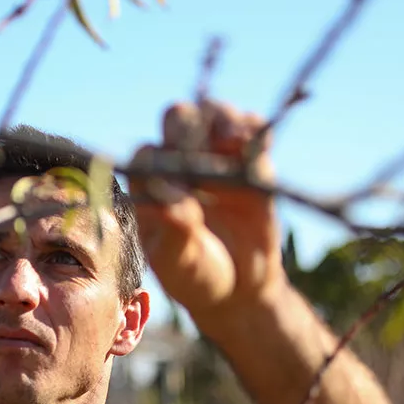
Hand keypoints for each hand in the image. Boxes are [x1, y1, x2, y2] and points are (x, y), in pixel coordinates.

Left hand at [128, 99, 285, 325]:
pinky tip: (257, 142)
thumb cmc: (195, 276)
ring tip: (234, 141)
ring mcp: (215, 157)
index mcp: (148, 184)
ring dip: (223, 119)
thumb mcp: (181, 261)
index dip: (160, 161)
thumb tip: (174, 201)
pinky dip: (255, 129)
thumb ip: (176, 230)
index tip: (177, 186)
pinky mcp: (250, 161)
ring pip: (213, 114)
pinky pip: (252, 130)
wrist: (238, 289)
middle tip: (200, 154)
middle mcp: (177, 163)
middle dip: (189, 129)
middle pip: (178, 119)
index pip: (146, 154)